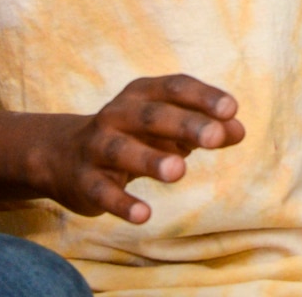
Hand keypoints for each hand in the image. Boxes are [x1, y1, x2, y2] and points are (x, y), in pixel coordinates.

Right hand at [32, 76, 243, 224]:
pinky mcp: (85, 181)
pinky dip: (122, 203)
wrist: (62, 156)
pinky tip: (144, 214)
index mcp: (141, 94)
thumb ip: (205, 127)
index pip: (174, 88)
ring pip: (123, 151)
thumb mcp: (167, 127)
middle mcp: (117, 115)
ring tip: (179, 171)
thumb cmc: (133, 136)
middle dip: (184, 125)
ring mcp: (97, 147)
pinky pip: (103, 191)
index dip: (203, 97)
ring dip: (150, 160)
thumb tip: (239, 130)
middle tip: (215, 137)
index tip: (231, 109)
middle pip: (151, 117)